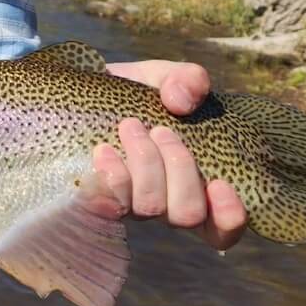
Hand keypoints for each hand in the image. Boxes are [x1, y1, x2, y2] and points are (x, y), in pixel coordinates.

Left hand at [95, 60, 246, 250]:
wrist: (76, 95)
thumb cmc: (131, 94)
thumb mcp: (163, 78)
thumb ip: (186, 80)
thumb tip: (182, 101)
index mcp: (193, 183)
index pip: (223, 227)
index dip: (229, 216)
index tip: (219, 183)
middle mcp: (164, 202)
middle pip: (187, 214)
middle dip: (179, 168)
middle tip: (161, 130)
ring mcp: (129, 203)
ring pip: (150, 207)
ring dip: (145, 164)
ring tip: (130, 126)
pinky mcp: (96, 196)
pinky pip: (108, 204)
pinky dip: (112, 176)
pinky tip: (104, 150)